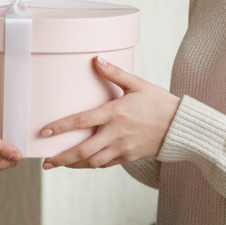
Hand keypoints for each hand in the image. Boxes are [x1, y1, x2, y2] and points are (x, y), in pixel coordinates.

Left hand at [40, 57, 179, 169]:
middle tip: (45, 162)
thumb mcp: (137, 84)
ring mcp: (123, 148)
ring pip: (92, 162)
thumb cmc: (159, 102)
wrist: (180, 126)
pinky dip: (91, 165)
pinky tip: (82, 163)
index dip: (61, 127)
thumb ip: (114, 73)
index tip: (44, 132)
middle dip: (61, 157)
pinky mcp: (129, 157)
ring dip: (73, 165)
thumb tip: (96, 59)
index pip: (82, 121)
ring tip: (58, 164)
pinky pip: (105, 164)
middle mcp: (116, 133)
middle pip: (83, 150)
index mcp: (115, 113)